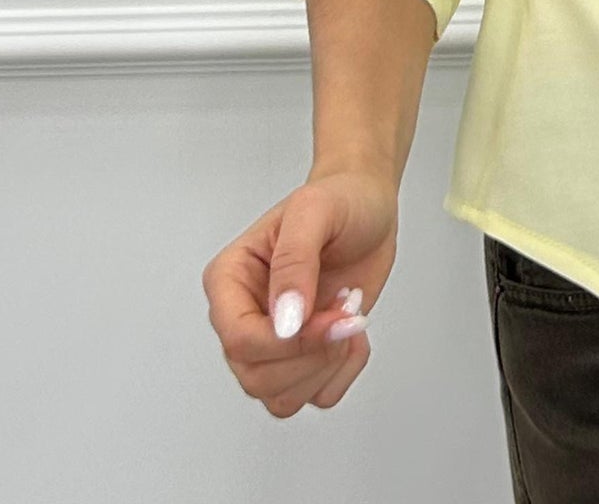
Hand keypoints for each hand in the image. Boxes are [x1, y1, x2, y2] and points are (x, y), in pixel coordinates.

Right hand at [202, 168, 398, 419]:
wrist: (369, 206)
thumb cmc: (339, 200)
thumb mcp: (314, 210)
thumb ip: (294, 262)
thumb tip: (283, 321)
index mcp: (229, 281)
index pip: (239, 340)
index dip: (286, 342)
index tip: (328, 313)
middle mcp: (243, 317)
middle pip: (257, 378)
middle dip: (312, 352)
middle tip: (346, 306)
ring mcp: (272, 343)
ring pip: (282, 398)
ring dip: (328, 363)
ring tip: (347, 312)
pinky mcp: (303, 358)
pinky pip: (318, 396)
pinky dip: (345, 370)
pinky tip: (352, 328)